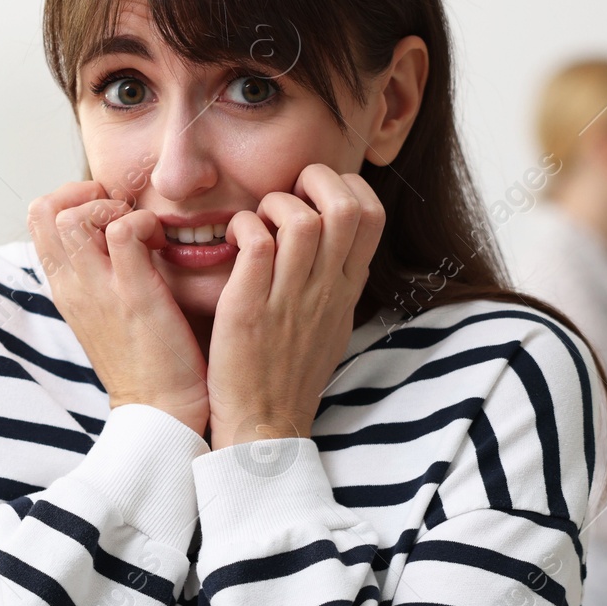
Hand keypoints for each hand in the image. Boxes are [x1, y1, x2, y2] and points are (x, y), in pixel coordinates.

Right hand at [27, 181, 209, 435]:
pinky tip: (161, 243)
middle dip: (85, 194)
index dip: (71, 199)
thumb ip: (101, 275)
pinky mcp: (132, 295)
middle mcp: (71, 286)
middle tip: (121, 213)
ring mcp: (98, 290)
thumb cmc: (145, 360)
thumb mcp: (107, 313)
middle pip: (44, 209)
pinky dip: (144, 222)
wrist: (161, 411)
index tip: (107, 212)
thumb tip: (116, 236)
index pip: (39, 219)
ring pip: (73, 216)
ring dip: (111, 208)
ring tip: (140, 230)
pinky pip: (123, 231)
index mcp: (64, 288)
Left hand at [206, 165, 383, 448]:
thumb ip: (335, 283)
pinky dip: (243, 227)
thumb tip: (335, 245)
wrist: (263, 426)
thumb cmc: (290, 374)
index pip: (373, 215)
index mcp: (346, 289)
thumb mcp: (331, 325)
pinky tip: (233, 240)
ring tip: (256, 221)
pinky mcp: (249, 307)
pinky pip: (256, 241)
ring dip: (272, 203)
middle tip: (286, 192)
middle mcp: (325, 289)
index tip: (315, 194)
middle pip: (345, 206)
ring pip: (300, 218)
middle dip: (315, 179)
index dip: (347, 186)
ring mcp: (289, 298)